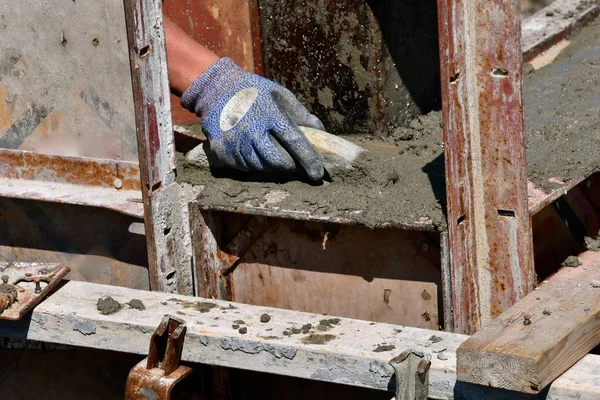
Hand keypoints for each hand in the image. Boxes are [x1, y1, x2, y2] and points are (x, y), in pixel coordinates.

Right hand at [181, 58, 323, 180]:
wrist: (216, 90)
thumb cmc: (254, 92)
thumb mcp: (279, 94)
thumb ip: (300, 114)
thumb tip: (321, 132)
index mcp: (269, 113)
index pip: (294, 141)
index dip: (308, 159)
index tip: (318, 174)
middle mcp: (251, 130)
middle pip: (277, 161)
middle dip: (290, 166)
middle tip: (294, 164)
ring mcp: (235, 142)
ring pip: (261, 167)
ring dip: (271, 166)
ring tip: (272, 154)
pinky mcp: (222, 152)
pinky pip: (244, 168)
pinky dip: (254, 165)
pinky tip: (255, 153)